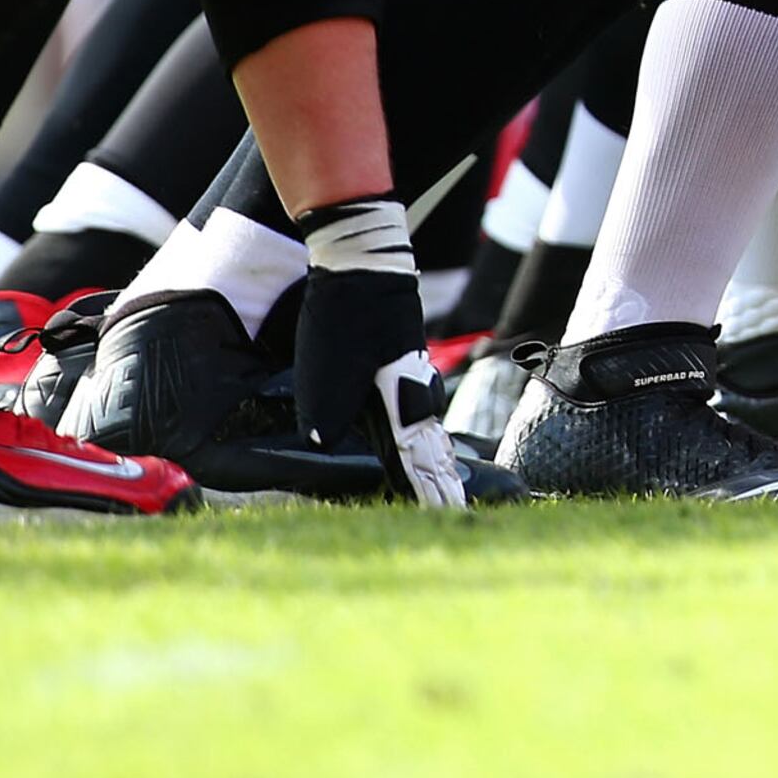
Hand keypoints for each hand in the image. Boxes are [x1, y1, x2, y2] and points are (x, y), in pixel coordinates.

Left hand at [293, 204, 466, 508]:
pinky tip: (409, 441)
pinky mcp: (397, 364)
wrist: (361, 263)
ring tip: (436, 484)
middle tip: (453, 509)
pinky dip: (415, 435)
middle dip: (441, 480)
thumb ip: (325, 412)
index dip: (433, 489)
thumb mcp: (326, 368)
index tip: (450, 515)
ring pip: (423, 429)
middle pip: (431, 447)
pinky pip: (411, 412)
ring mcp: (409, 376)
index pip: (421, 457)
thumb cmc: (344, 316)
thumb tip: (323, 444)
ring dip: (428, 459)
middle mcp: (414, 392)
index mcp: (403, 399)